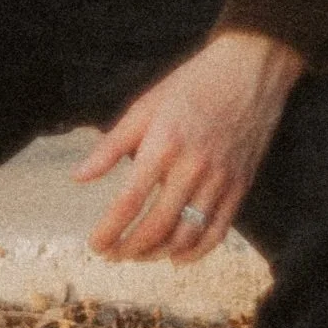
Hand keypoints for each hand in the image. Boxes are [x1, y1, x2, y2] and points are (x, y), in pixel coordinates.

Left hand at [74, 30, 304, 263]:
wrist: (249, 70)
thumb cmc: (191, 84)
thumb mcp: (145, 107)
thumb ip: (111, 146)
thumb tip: (79, 177)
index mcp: (163, 144)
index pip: (129, 200)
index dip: (109, 230)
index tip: (95, 244)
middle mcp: (192, 167)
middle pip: (157, 225)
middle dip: (130, 248)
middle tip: (112, 254)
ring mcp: (220, 179)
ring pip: (187, 234)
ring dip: (159, 253)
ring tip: (139, 255)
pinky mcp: (240, 186)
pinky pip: (218, 231)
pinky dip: (197, 252)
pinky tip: (177, 257)